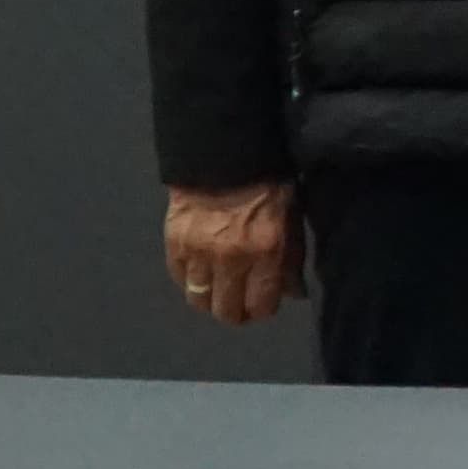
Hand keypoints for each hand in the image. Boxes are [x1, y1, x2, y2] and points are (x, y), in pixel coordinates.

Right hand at [164, 181, 300, 327]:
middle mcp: (230, 258)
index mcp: (265, 251)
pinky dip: (190, 280)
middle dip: (235, 313)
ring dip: (210, 299)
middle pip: (225, 310)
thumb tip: (293, 294)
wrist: (224, 156)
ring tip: (219, 290)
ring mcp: (198, 252)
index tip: (263, 305)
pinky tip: (201, 273)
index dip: (262, 310)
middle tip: (240, 303)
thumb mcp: (292, 219)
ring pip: (198, 298)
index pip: (260, 305)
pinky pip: (179, 278)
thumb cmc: (269, 185)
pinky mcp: (173, 243)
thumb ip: (292, 259)